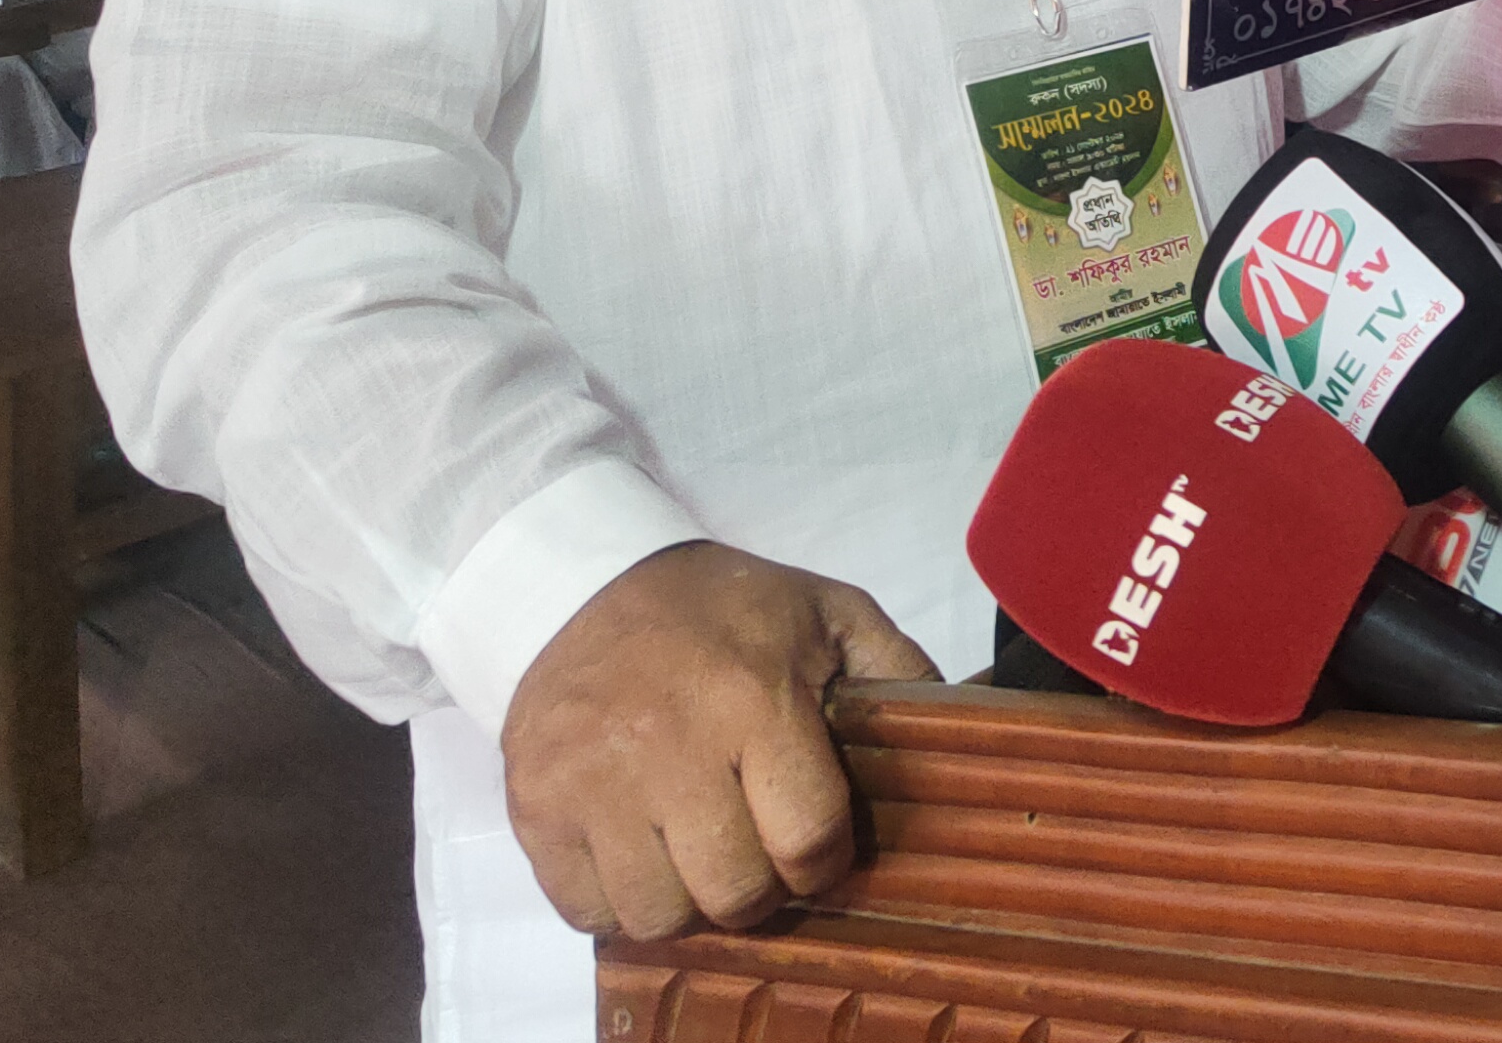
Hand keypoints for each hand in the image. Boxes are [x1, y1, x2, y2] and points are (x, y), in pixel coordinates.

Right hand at [502, 540, 934, 941]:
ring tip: (698, 853)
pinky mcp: (535, 808)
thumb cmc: (721, 609)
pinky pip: (586, 910)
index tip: (819, 849)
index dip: (826, 861)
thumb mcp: (827, 612)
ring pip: (658, 914)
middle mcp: (668, 748)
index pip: (807, 837)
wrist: (583, 586)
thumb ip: (897, 667)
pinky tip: (641, 852)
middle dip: (761, 887)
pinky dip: (619, 901)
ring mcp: (592, 785)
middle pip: (734, 891)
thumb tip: (966, 725)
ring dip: (688, 900)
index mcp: (753, 698)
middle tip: (758, 854)